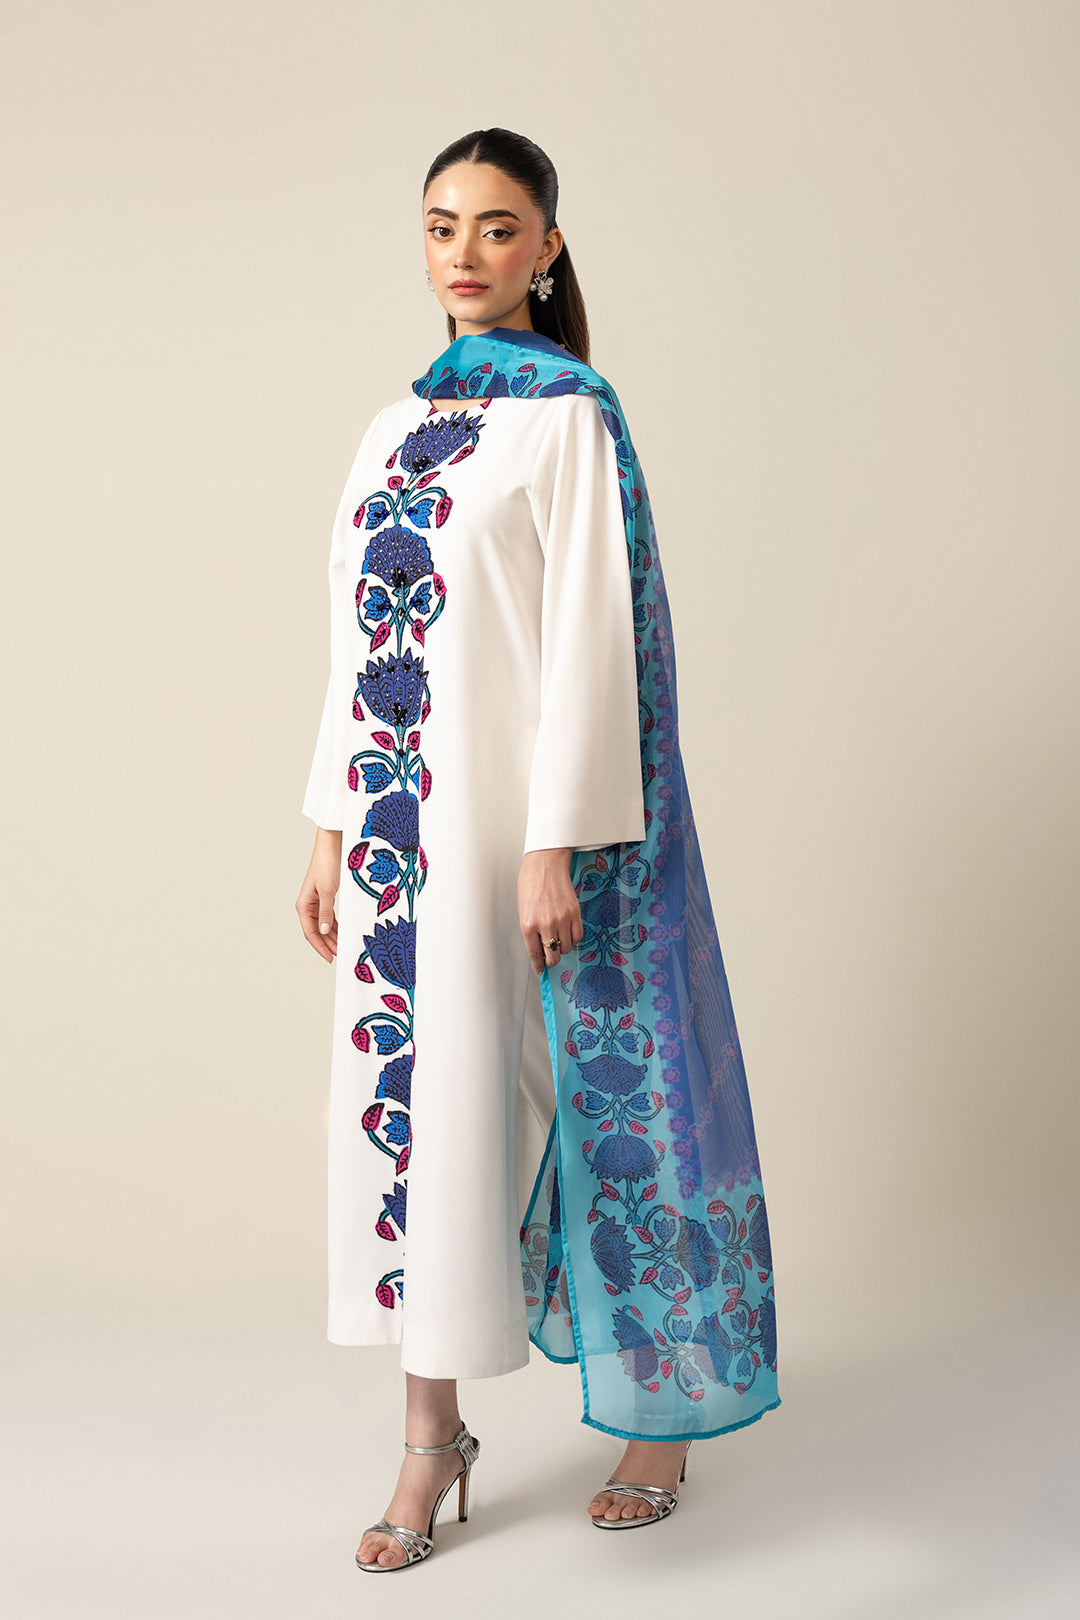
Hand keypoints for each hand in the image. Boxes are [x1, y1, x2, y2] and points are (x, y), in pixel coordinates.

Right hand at [296, 828, 342, 961]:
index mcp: (304, 905)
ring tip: (343, 947)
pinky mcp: (325, 898)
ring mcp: (316, 902)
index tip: (330, 958)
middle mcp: (308, 906)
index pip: (310, 932)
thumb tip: (323, 931)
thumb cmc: (327, 865)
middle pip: (316, 931)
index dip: (320, 946)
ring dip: (332, 937)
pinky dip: (335, 926)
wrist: (331, 847)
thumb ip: (326, 913)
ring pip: (323, 926)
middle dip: (328, 944)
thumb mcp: (328, 891)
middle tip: (340, 955)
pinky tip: (342, 933)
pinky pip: (329, 917)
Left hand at [518, 848, 583, 973]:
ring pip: (567, 948)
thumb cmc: (531, 882)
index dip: (539, 965)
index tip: (541, 970)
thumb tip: (539, 947)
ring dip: (563, 947)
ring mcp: (562, 919)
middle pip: (553, 956)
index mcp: (528, 924)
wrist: (545, 864)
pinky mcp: (575, 913)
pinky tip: (568, 932)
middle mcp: (545, 925)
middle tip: (551, 958)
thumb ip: (531, 930)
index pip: (535, 954)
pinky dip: (574, 938)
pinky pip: (578, 936)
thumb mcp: (523, 909)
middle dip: (552, 960)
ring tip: (559, 939)